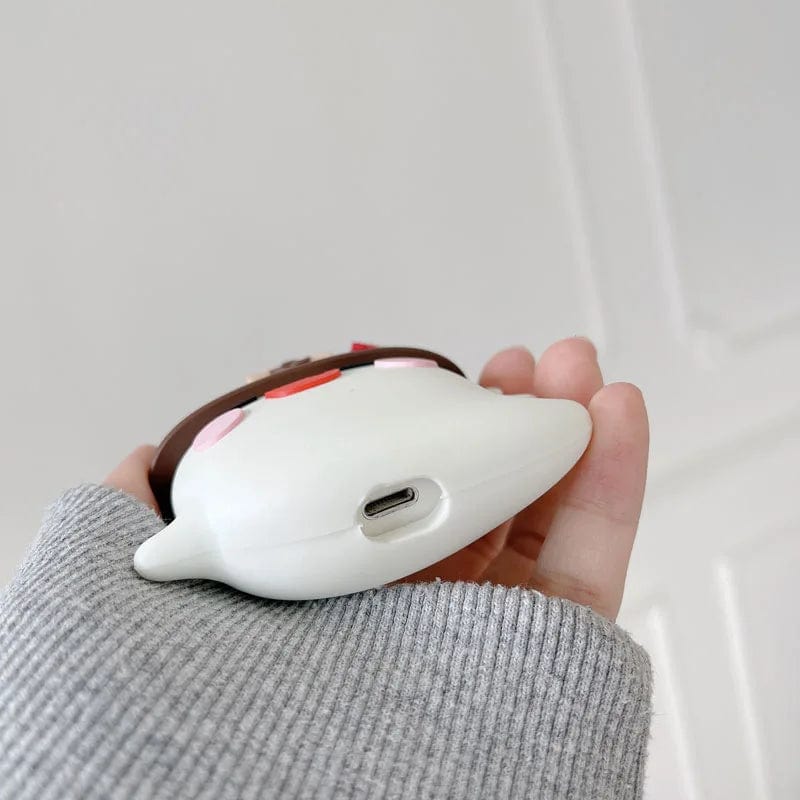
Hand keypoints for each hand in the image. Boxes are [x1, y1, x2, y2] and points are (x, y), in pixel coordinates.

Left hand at [105, 337, 647, 620]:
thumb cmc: (205, 718)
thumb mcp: (140, 602)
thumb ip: (139, 522)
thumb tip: (139, 459)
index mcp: (334, 586)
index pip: (382, 489)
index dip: (415, 424)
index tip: (433, 374)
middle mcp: (410, 604)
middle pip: (471, 492)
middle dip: (499, 415)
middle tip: (516, 362)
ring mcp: (484, 626)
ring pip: (539, 513)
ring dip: (559, 428)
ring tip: (570, 370)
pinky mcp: (552, 651)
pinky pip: (594, 557)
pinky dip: (613, 479)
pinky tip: (612, 414)